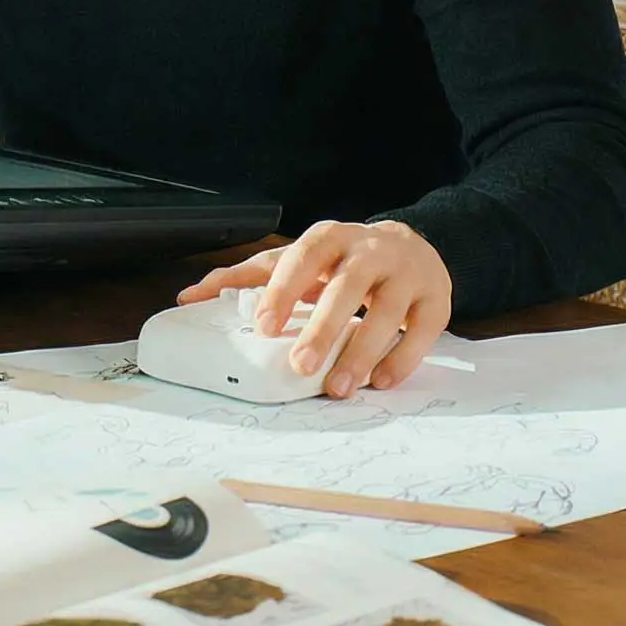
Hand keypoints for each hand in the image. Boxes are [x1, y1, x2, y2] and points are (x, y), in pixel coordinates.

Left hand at [177, 219, 453, 397]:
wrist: (413, 247)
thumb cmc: (342, 261)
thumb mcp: (298, 261)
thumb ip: (247, 278)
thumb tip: (188, 298)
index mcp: (329, 238)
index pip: (301, 258)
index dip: (282, 290)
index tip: (263, 326)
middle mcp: (370, 250)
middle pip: (346, 287)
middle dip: (323, 328)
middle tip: (300, 366)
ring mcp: (408, 272)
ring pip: (387, 311)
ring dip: (362, 351)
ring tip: (340, 387)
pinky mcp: (437, 298)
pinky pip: (422, 330)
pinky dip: (401, 358)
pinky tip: (380, 381)